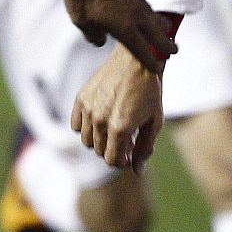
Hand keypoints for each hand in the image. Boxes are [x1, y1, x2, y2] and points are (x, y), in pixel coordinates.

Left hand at [62, 0, 176, 73]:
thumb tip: (100, 40)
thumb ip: (93, 34)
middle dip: (166, 44)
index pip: (142, 49)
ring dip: (159, 24)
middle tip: (174, 50)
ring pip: (152, 14)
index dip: (151, 61)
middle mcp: (136, 13)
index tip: (158, 68)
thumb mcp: (81, 20)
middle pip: (156, 33)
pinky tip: (139, 4)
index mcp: (124, 27)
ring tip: (164, 29)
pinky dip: (144, 5)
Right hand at [72, 43, 163, 168]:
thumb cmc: (149, 91)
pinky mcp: (81, 98)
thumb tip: (137, 171)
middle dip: (114, 150)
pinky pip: (76, 125)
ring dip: (99, 140)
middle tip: (127, 138)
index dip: (122, 162)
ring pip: (86, 140)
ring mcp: (88, 109)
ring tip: (114, 129)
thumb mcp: (154, 122)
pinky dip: (86, 127)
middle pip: (99, 151)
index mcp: (120, 128)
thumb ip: (145, 148)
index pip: (111, 160)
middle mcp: (100, 120)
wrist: (137, 60)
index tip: (130, 154)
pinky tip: (99, 120)